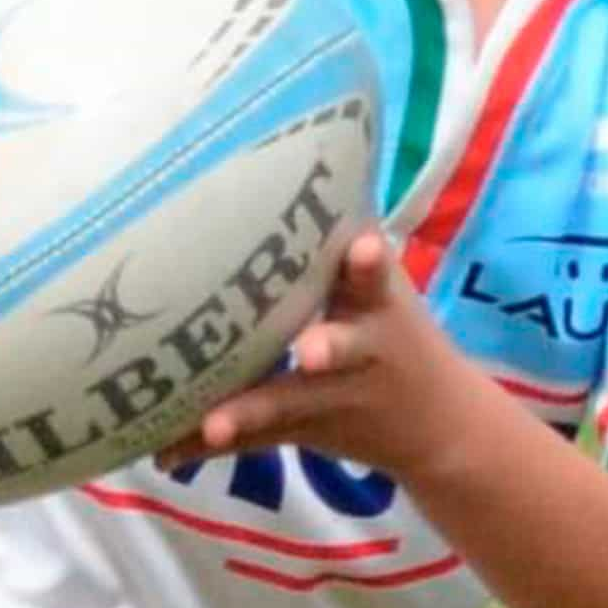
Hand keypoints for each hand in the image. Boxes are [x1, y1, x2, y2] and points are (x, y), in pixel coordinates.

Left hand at [156, 230, 470, 477]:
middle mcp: (363, 349)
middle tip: (308, 354)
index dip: (369, 262)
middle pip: (343, 348)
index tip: (365, 249)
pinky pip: (256, 438)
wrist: (442, 424)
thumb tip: (278, 155)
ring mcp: (337, 397)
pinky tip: (165, 452)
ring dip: (248, 413)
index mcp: (379, 303)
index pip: (378, 275)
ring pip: (288, 405)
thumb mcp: (382, 285)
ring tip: (212, 424)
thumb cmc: (393, 328)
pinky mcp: (310, 431)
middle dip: (327, 349)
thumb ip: (336, 239)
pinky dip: (208, 446)